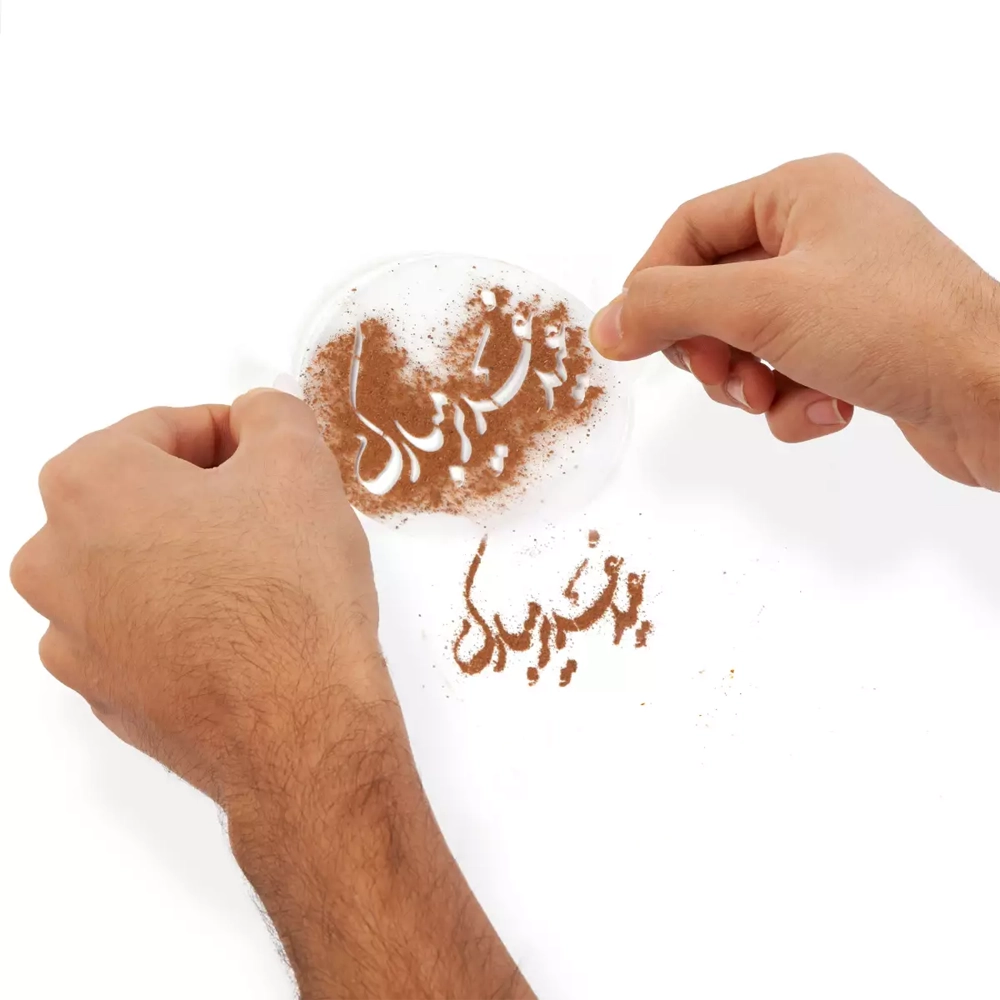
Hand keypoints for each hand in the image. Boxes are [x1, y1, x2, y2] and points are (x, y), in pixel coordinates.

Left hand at [10, 389, 532, 998]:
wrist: (297, 728)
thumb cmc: (289, 597)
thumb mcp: (300, 462)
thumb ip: (270, 413)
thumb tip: (256, 420)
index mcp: (89, 484)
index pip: (168, 428)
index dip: (235, 439)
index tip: (272, 465)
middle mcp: (55, 557)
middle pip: (143, 496)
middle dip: (208, 498)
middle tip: (274, 520)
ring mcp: (71, 632)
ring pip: (138, 563)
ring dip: (192, 557)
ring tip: (262, 580)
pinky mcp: (102, 690)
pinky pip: (141, 627)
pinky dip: (183, 617)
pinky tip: (240, 633)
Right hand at [590, 154, 999, 488]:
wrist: (998, 395)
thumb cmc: (897, 326)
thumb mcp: (761, 305)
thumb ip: (669, 308)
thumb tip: (603, 325)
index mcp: (800, 194)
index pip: (688, 230)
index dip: (652, 286)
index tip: (632, 340)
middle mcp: (819, 235)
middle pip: (713, 291)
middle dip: (711, 347)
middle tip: (726, 376)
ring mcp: (839, 293)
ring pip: (746, 341)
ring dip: (750, 382)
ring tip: (779, 395)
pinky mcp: (856, 345)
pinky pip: (787, 373)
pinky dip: (793, 402)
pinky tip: (830, 408)